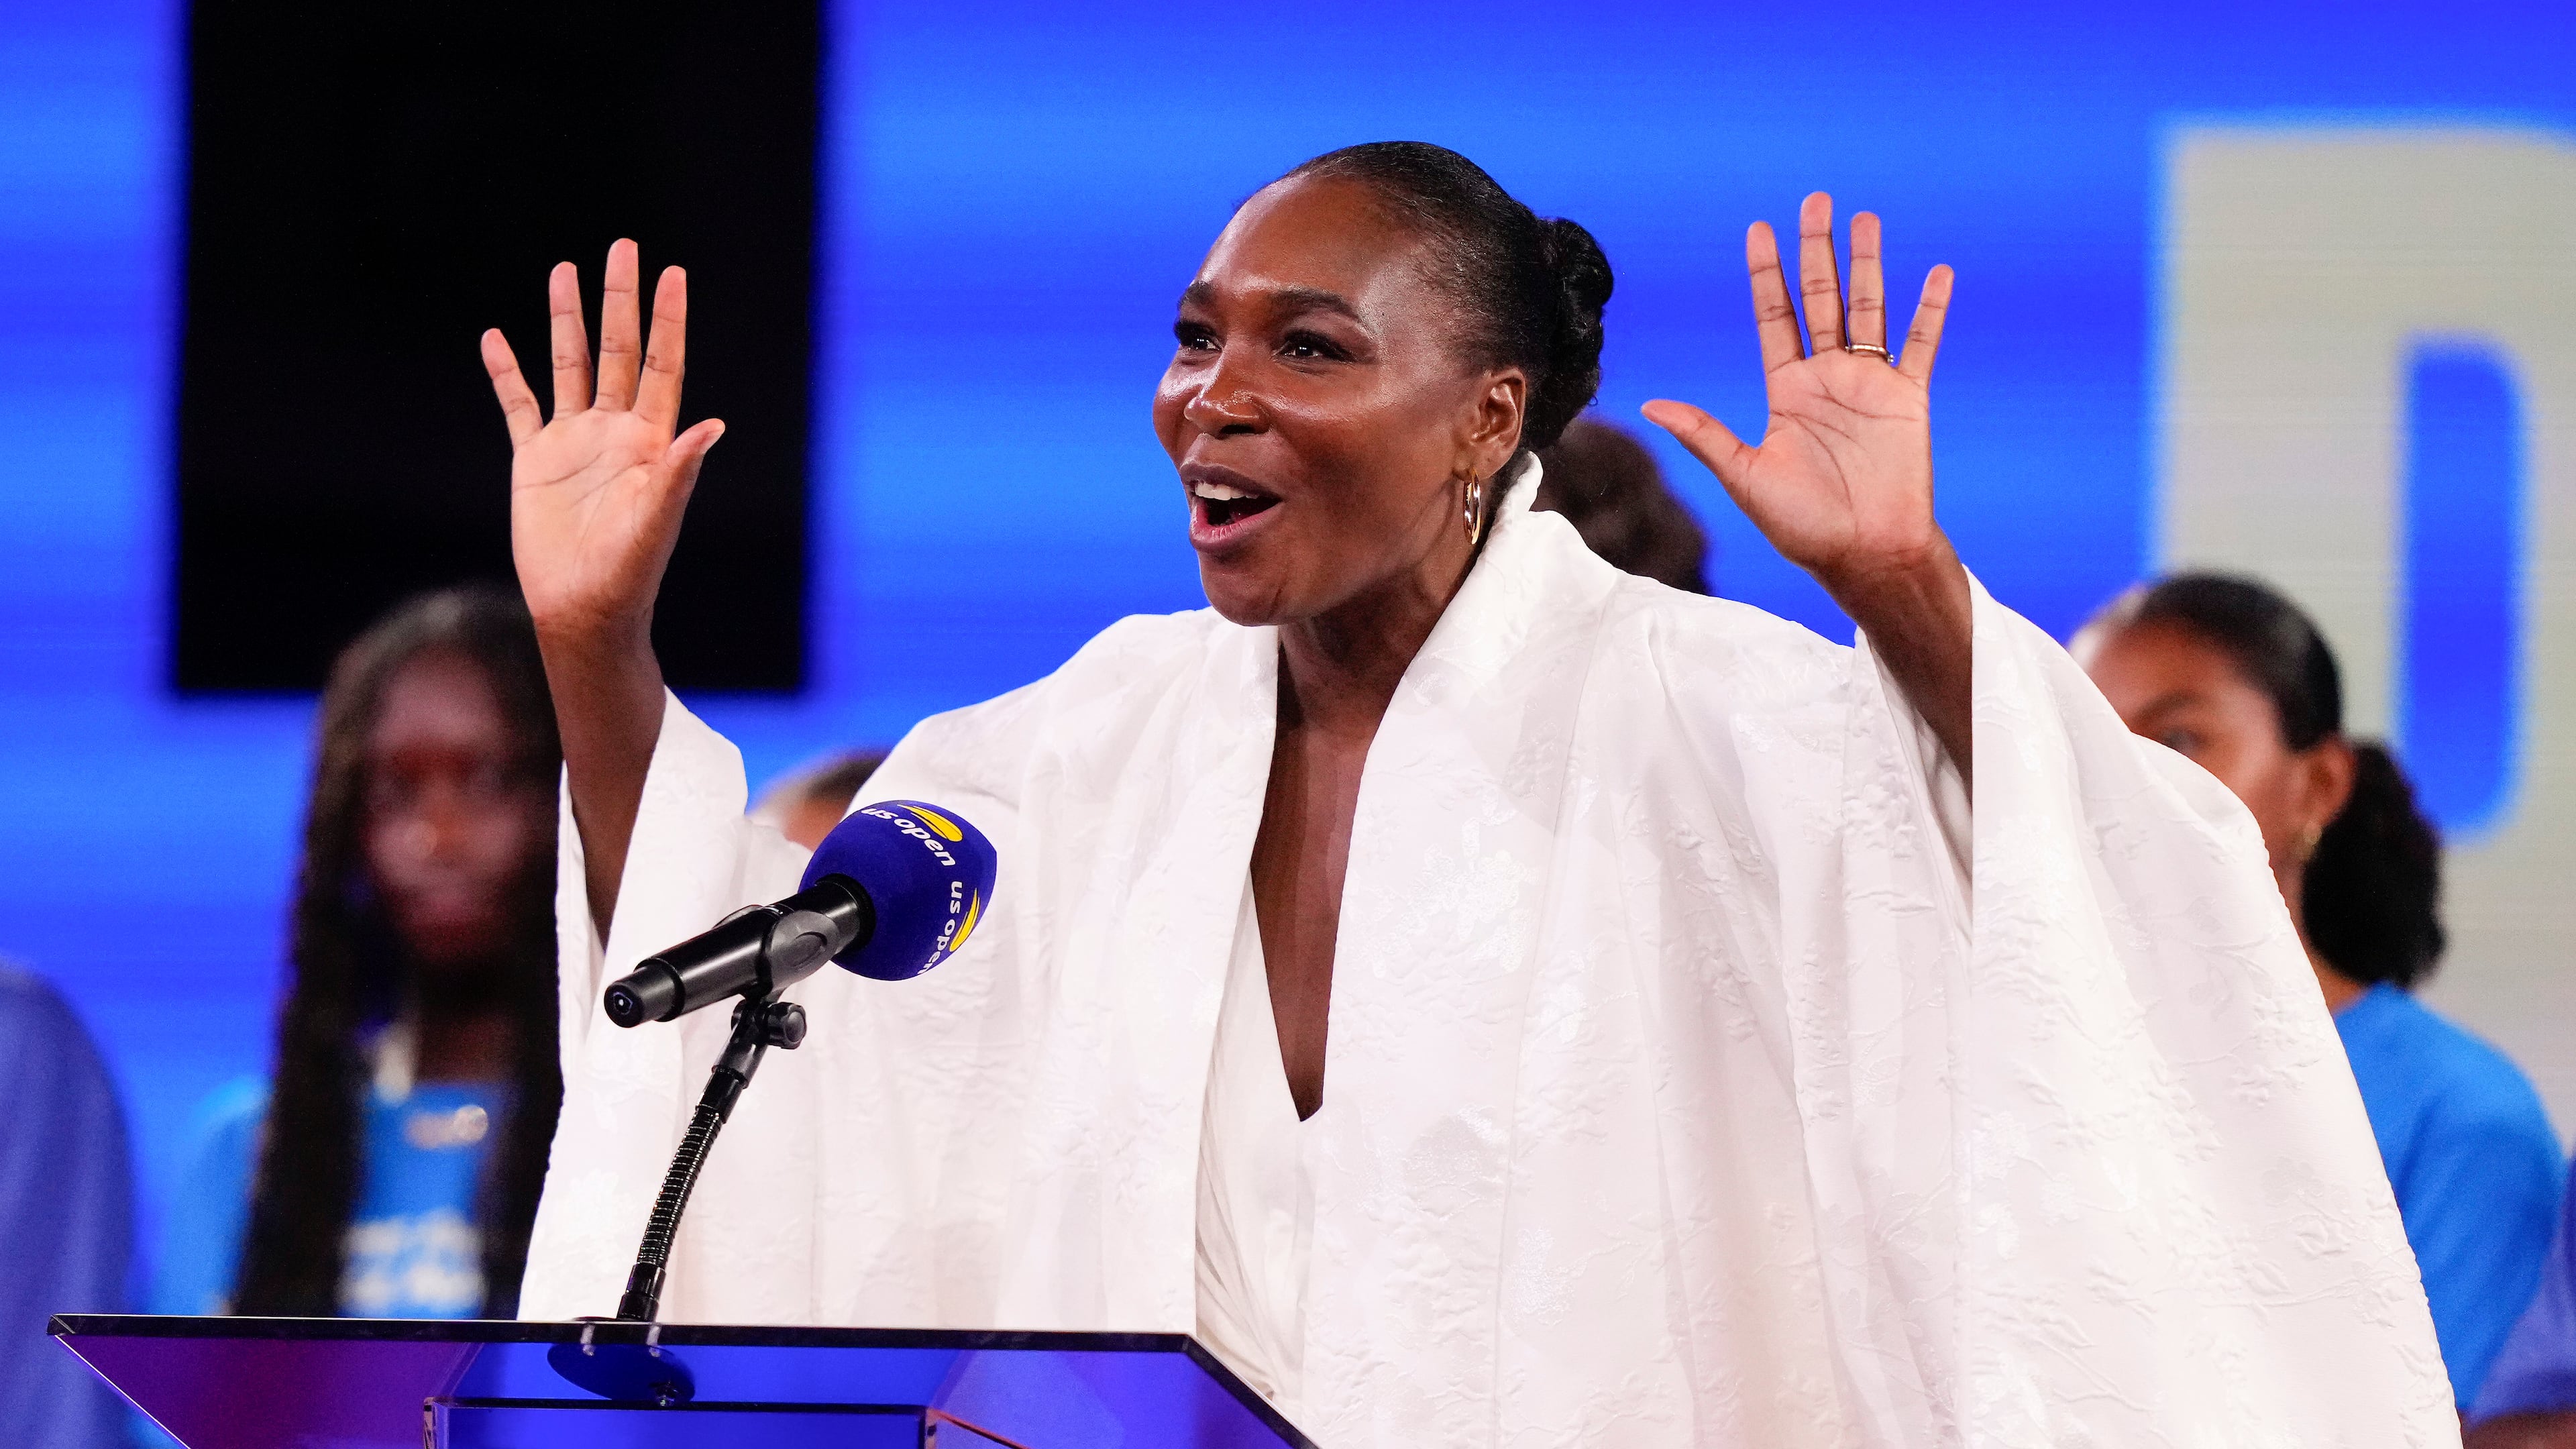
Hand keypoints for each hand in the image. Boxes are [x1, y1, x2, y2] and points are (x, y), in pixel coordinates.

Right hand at [482, 239, 723, 646]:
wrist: (583, 608)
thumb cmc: (629, 572)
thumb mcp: (658, 519)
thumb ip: (680, 471)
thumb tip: (714, 426)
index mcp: (651, 441)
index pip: (662, 365)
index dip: (667, 320)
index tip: (672, 274)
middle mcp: (614, 432)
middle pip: (618, 350)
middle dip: (619, 300)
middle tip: (622, 248)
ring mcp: (574, 443)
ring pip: (570, 365)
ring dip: (566, 320)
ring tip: (563, 270)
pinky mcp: (535, 461)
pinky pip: (518, 405)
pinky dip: (506, 372)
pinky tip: (495, 338)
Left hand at [1645, 195, 1973, 779]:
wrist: (1864, 555)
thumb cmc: (1803, 527)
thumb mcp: (1743, 476)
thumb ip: (1704, 433)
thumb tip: (1647, 403)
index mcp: (1787, 391)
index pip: (1774, 316)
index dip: (1767, 272)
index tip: (1758, 228)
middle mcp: (1827, 378)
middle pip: (1820, 298)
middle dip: (1817, 248)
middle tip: (1815, 199)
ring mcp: (1870, 385)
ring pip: (1869, 309)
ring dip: (1868, 264)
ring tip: (1866, 217)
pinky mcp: (1909, 399)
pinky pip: (1922, 345)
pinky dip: (1931, 309)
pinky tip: (1938, 272)